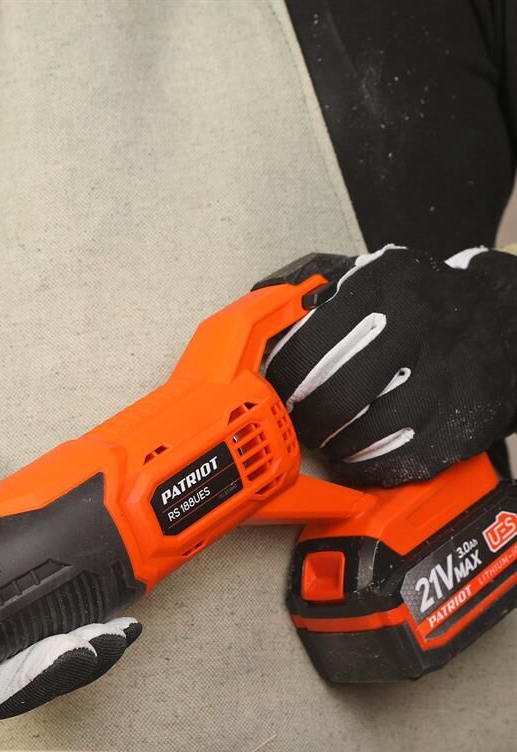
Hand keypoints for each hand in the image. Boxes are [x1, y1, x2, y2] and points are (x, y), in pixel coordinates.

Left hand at [263, 245, 516, 486]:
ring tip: (329, 436)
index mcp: (386, 288)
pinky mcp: (463, 421)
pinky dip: (368, 466)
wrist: (502, 320)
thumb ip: (322, 300)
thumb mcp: (375, 279)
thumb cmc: (419, 305)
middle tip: (299, 420)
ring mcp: (445, 379)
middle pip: (337, 395)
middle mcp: (419, 329)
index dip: (285, 375)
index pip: (312, 344)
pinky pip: (400, 460)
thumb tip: (265, 328)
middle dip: (307, 417)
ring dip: (336, 444)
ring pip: (366, 432)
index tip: (276, 387)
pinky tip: (358, 456)